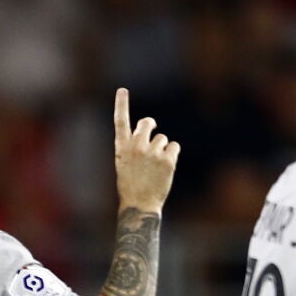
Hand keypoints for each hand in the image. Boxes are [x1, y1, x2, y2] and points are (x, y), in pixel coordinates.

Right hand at [113, 88, 179, 212]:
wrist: (140, 205)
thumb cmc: (131, 186)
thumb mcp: (124, 164)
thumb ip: (132, 146)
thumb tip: (147, 132)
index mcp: (122, 148)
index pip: (120, 121)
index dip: (121, 104)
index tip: (122, 90)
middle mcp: (136, 146)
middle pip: (147, 123)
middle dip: (150, 125)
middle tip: (152, 128)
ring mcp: (152, 153)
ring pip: (162, 139)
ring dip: (162, 148)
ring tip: (155, 166)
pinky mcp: (167, 160)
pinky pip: (174, 146)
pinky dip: (172, 154)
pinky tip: (166, 167)